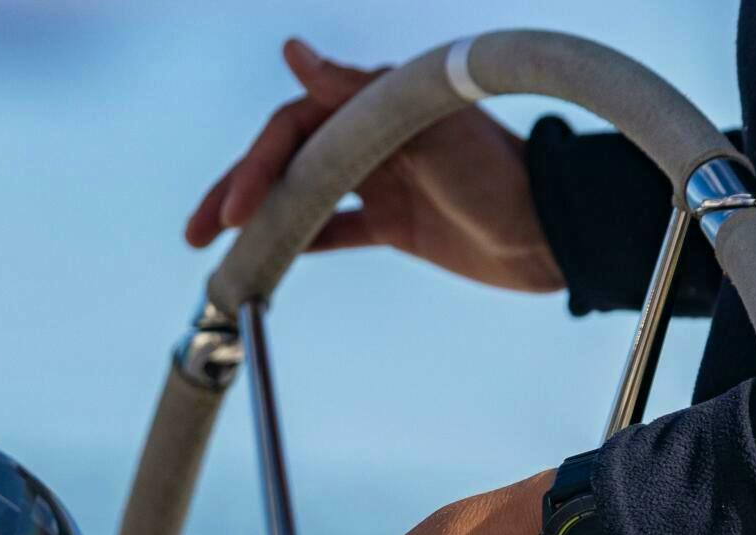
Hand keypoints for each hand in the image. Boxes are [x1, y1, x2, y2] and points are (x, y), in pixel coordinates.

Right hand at [185, 38, 564, 292]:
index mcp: (375, 105)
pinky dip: (302, 243)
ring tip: (218, 251)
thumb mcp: (428, 127)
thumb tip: (293, 52)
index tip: (235, 211)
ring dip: (260, 220)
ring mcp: (381, 180)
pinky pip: (335, 230)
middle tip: (199, 231)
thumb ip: (356, 94)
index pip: (295, 127)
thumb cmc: (499, 174)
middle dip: (239, 194)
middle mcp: (372, 138)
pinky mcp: (395, 222)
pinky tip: (270, 261)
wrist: (555, 234)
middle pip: (287, 161)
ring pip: (303, 196)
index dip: (259, 167)